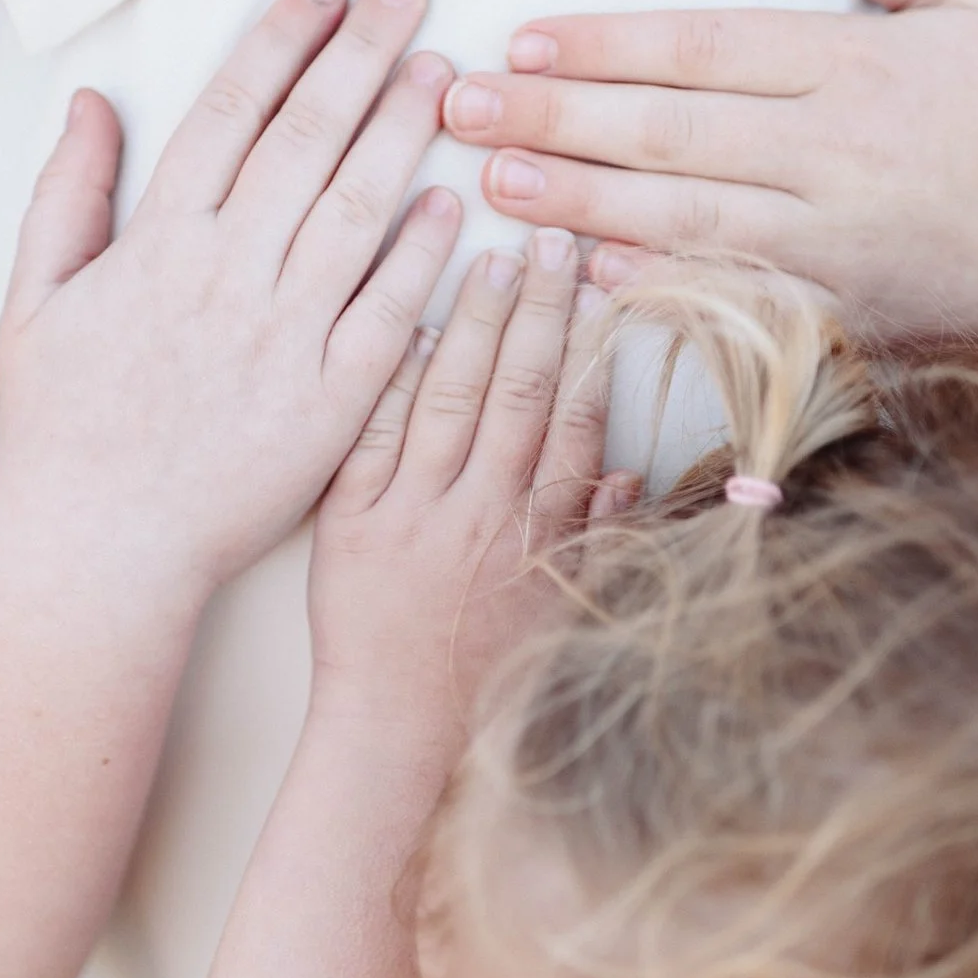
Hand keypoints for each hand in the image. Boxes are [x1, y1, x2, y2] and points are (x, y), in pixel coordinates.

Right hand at [0, 0, 464, 599]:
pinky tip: (455, 203)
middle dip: (361, 56)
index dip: (282, 41)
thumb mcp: (36, 298)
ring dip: (402, 135)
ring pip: (356, 212)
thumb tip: (91, 101)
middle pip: (306, 139)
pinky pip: (387, 314)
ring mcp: (283, 337)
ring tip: (445, 73)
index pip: (232, 111)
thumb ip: (67, 194)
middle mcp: (227, 275)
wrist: (101, 544)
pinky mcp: (330, 402)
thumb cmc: (61, 426)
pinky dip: (421, 258)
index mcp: (158, 241)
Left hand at [308, 227, 621, 742]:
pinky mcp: (351, 521)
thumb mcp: (558, 614)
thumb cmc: (483, 680)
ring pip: (451, 396)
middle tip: (552, 242)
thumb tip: (625, 471)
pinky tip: (407, 321)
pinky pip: (376, 432)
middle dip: (538, 310)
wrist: (398, 734)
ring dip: (473, 321)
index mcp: (537, 535)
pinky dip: (395, 376)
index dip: (589, 351)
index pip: (573, 422)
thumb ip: (594, 540)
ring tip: (490, 257)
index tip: (601, 291)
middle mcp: (480, 514)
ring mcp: (413, 512)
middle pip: (518, 389)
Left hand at [439, 0, 977, 328]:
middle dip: (555, 121)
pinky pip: (732, 297)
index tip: (523, 42)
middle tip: (461, 112)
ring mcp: (833, 240)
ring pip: (683, 218)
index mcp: (857, 67)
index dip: (606, 46)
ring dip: (577, 203)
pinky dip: (657, 287)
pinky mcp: (839, 310)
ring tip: (492, 186)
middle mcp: (836, 154)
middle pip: (671, 133)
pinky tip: (583, 273)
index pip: (704, 49)